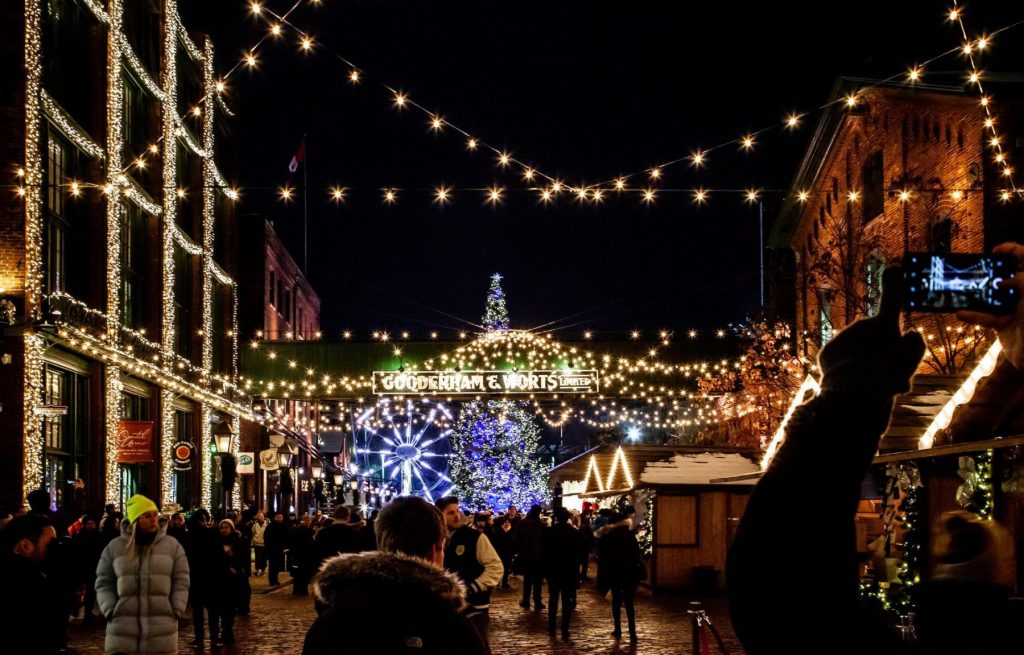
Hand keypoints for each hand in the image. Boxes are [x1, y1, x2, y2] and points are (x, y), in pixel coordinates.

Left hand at [818, 267, 924, 395]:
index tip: (893, 267)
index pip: (892, 301)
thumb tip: (911, 334)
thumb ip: (914, 344)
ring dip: (863, 366)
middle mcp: (860, 326)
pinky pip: (840, 361)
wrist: (852, 395)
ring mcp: (841, 337)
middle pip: (873, 341)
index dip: (894, 284)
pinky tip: (849, 384)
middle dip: (879, 356)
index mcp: (884, 325)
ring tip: (868, 384)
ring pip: (856, 352)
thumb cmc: (887, 377)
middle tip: (886, 376)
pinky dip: (845, 372)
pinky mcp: (826, 352)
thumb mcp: (910, 360)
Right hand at [957, 242, 1023, 368]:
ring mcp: (1015, 310)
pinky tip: (961, 313)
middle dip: (992, 271)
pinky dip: (974, 315)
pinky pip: (987, 317)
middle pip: (1009, 276)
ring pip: (995, 296)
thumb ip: (1022, 281)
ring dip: (978, 294)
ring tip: (962, 288)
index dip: (1013, 251)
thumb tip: (1005, 280)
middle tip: (976, 268)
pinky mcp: (1004, 324)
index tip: (994, 251)